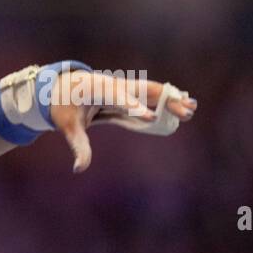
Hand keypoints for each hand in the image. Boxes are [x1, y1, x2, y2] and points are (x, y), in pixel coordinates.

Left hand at [49, 72, 197, 172]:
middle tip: (185, 112)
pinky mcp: (127, 92)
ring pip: (150, 92)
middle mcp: (114, 84)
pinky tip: (183, 106)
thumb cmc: (63, 105)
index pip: (118, 98)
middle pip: (143, 91)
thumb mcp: (67, 125)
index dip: (134, 107)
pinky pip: (148, 96)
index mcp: (97, 88)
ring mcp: (123, 86)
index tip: (151, 118)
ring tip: (192, 108)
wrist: (61, 87)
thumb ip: (77, 145)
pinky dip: (165, 100)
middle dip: (164, 101)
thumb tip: (79, 168)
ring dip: (171, 99)